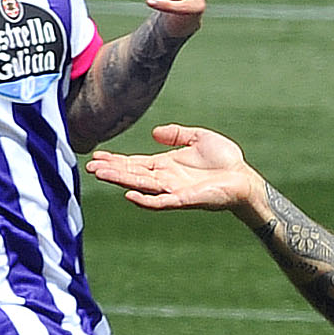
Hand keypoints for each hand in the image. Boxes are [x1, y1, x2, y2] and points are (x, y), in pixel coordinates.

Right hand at [86, 124, 266, 214]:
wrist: (244, 178)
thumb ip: (177, 134)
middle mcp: (166, 179)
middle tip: (89, 167)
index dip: (116, 160)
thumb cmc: (225, 161)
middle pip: (132, 174)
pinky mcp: (185, 199)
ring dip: (120, 180)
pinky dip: (145, 200)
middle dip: (111, 170)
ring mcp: (173, 190)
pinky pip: (161, 201)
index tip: (96, 156)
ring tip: (99, 175)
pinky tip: (129, 195)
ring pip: (140, 185)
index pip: (135, 163)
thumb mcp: (199, 138)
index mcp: (166, 165)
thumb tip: (153, 133)